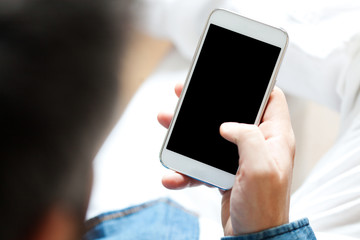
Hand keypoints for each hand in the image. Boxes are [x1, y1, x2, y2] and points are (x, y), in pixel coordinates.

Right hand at [158, 83, 294, 235]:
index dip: (257, 84)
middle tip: (184, 93)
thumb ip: (248, 137)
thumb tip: (227, 125)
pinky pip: (202, 163)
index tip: (234, 75)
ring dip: (187, 133)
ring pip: (211, 137)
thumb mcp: (261, 169)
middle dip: (207, 104)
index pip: (271, 99)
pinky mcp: (225, 173)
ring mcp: (240, 159)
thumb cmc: (264, 208)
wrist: (252, 239)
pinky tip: (171, 174)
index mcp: (275, 138)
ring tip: (166, 122)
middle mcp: (258, 145)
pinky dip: (186, 168)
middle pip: (232, 113)